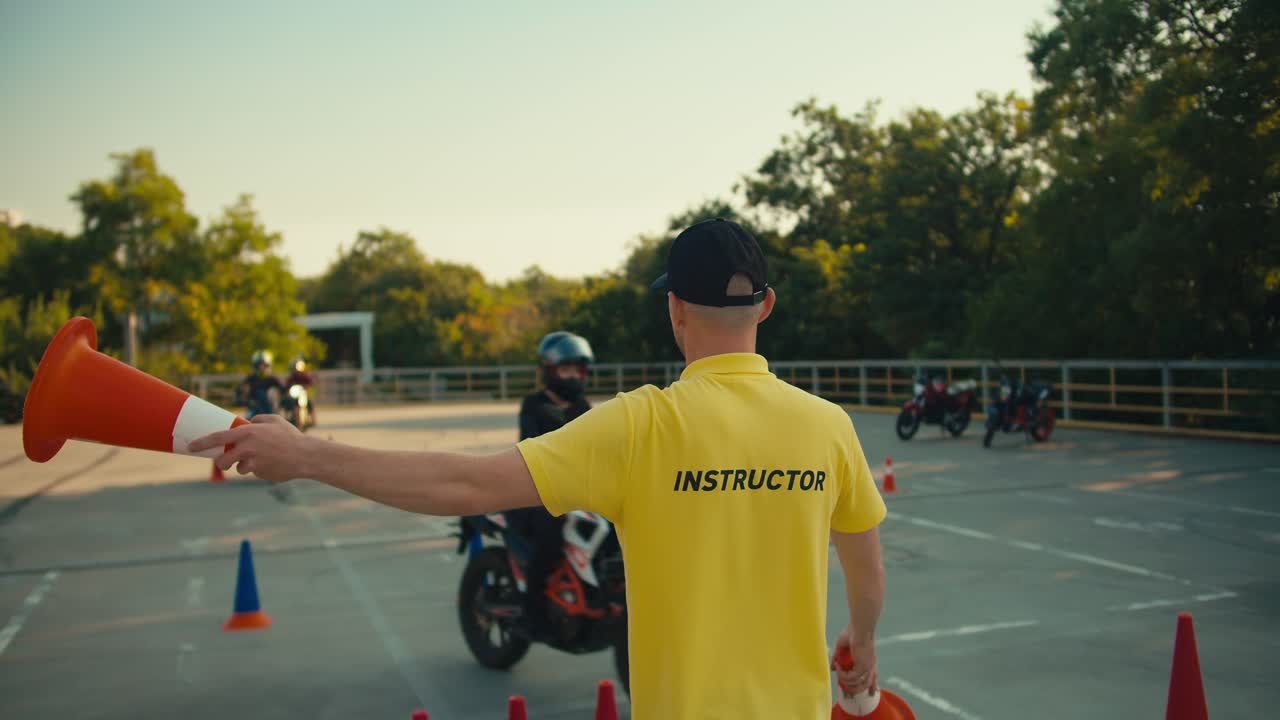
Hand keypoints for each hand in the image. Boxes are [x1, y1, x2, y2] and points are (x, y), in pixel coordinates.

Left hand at [189, 414, 307, 482]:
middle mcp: (247, 448)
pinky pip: (254, 473)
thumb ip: (257, 420)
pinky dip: (260, 469)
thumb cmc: (290, 436)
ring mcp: (253, 463)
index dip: (202, 443)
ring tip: (264, 459)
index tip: (190, 446)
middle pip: (223, 460)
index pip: (218, 437)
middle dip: (223, 463)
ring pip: (239, 468)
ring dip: (246, 465)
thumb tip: (246, 422)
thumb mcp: (274, 420)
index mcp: (248, 432)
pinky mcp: (260, 474)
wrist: (306, 456)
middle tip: (228, 461)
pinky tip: (273, 464)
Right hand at [830, 624, 876, 696]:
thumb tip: (831, 669)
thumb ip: (837, 658)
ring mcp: (868, 667)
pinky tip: (838, 665)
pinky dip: (843, 675)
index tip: (872, 694)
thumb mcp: (842, 647)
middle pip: (866, 685)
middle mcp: (870, 665)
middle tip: (843, 685)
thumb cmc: (852, 632)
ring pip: (858, 684)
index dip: (872, 687)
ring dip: (846, 681)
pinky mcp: (863, 666)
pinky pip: (852, 678)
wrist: (859, 626)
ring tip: (838, 671)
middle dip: (854, 688)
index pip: (874, 677)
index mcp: (869, 660)